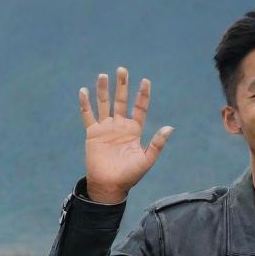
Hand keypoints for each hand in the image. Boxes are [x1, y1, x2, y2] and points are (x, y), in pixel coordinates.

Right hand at [78, 67, 173, 203]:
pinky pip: (87, 115)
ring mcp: (106, 128)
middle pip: (121, 101)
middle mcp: (120, 126)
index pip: (140, 108)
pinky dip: (85, 103)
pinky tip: (84, 91)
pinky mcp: (92, 133)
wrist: (110, 185)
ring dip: (103, 90)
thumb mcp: (146, 159)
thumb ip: (157, 143)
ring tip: (104, 75)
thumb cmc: (130, 175)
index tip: (146, 81)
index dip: (143, 95)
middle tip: (122, 70)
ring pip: (104, 104)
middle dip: (122, 85)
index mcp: (134, 130)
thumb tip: (170, 128)